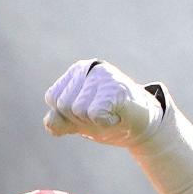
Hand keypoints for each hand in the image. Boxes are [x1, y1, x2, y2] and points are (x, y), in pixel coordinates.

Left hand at [43, 59, 162, 146]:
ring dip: (93, 121)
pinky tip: (117, 116)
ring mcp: (105, 76)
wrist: (143, 125)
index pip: (52, 98)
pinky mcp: (118, 88)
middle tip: (100, 114)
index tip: (86, 112)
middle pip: (63, 104)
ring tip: (109, 114)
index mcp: (77, 71)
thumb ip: (59, 122)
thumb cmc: (109, 119)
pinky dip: (105, 122)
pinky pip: (95, 113)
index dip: (67, 114)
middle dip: (80, 118)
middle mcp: (90, 68)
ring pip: (77, 109)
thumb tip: (49, 121)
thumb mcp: (78, 122)